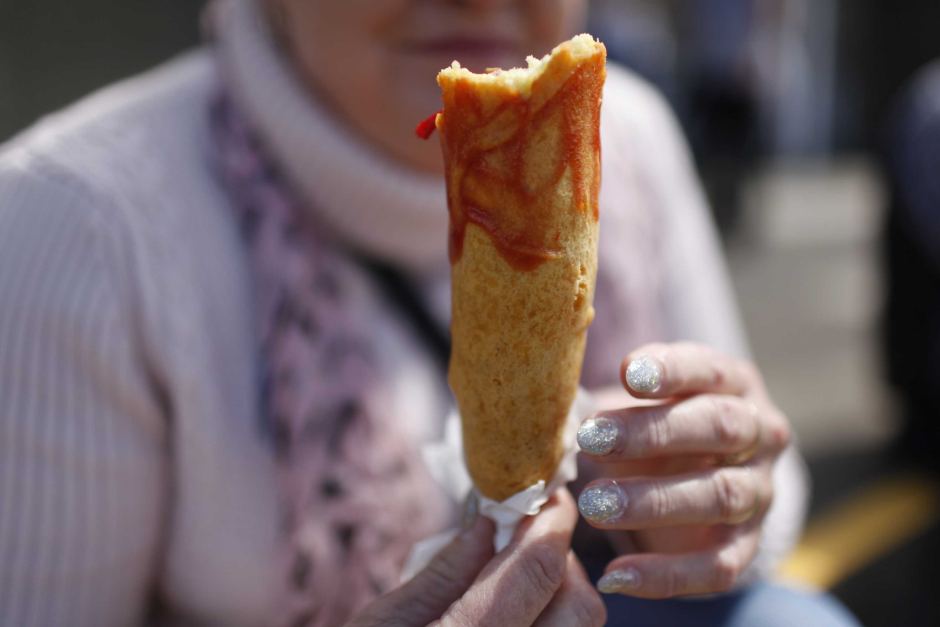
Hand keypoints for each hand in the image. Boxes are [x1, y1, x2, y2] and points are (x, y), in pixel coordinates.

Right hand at [347, 490, 605, 626]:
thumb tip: (488, 523)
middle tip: (524, 536)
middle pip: (579, 607)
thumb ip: (442, 572)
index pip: (537, 571)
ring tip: (517, 577)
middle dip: (561, 559)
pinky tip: (517, 616)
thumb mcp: (380, 626)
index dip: (551, 520)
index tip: (548, 492)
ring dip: (562, 596)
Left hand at [576, 342, 790, 597]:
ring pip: (719, 495)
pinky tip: (615, 575)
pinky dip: (666, 575)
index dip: (673, 370)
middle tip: (590, 439)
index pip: (711, 370)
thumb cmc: (651, 425)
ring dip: (654, 501)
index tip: (628, 372)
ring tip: (593, 504)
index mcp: (734, 384)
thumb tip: (556, 406)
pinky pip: (717, 567)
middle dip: (653, 432)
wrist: (693, 480)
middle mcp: (760, 434)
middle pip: (718, 427)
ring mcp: (759, 492)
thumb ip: (608, 400)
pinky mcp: (746, 547)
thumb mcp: (637, 403)